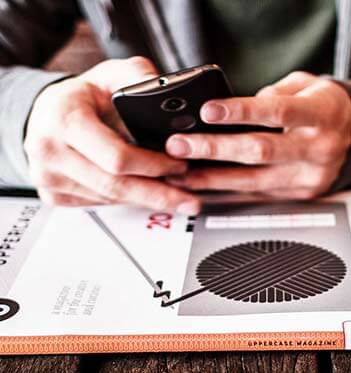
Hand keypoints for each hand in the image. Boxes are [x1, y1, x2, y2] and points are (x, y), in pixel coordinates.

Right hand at [25, 57, 200, 214]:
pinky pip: (99, 204)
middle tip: (189, 200)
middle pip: (115, 186)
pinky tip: (144, 194)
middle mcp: (50, 151)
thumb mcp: (110, 75)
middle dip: (158, 194)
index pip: (116, 157)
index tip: (179, 166)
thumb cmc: (82, 97)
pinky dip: (126, 200)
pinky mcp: (53, 195)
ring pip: (110, 198)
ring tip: (175, 196)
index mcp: (64, 119)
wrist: (47, 114)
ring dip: (145, 199)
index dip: (153, 166)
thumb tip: (165, 88)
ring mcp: (49, 177)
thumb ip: (138, 76)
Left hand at [166, 71, 350, 198]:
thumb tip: (234, 108)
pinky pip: (259, 196)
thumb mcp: (308, 86)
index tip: (207, 111)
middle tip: (180, 146)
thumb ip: (275, 93)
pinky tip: (206, 188)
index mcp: (322, 115)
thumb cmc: (327, 109)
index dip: (241, 112)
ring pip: (254, 182)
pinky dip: (230, 192)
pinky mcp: (300, 195)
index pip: (277, 112)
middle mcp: (317, 149)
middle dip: (215, 149)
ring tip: (182, 173)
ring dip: (213, 178)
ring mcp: (308, 177)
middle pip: (261, 152)